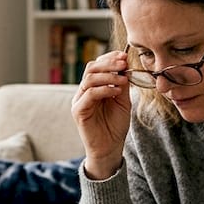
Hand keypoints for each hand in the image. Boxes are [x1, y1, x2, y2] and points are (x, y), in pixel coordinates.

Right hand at [71, 51, 131, 178]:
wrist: (110, 148)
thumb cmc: (115, 126)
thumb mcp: (123, 101)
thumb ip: (122, 84)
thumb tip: (125, 65)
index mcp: (93, 87)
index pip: (97, 65)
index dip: (109, 58)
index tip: (124, 56)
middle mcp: (83, 92)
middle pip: (91, 68)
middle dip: (109, 63)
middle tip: (124, 63)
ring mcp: (79, 101)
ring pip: (89, 79)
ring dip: (108, 75)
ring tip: (123, 79)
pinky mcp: (78, 111)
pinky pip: (89, 94)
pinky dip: (104, 89)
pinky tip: (116, 91)